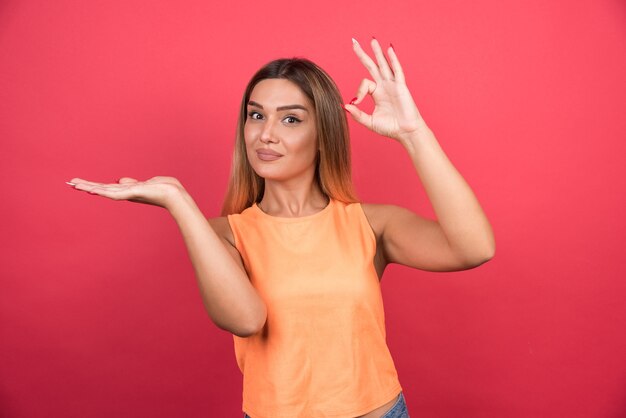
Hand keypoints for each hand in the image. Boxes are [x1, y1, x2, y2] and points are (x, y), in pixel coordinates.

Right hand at [67, 176, 184, 209]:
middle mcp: (126, 193)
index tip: (79, 183)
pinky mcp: (133, 193)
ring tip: (75, 185)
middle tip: (70, 183)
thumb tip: (120, 180)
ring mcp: (129, 194)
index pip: (107, 187)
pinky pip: (115, 193)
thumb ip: (131, 183)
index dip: (93, 185)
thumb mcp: (145, 183)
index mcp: (128, 190)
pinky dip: (103, 191)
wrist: (175, 195)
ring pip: (105, 191)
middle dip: (86, 186)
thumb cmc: (164, 189)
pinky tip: (92, 190)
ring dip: (90, 187)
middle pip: (102, 189)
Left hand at [344, 38, 429, 143]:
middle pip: (372, 66)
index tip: (355, 102)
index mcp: (377, 93)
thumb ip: (357, 114)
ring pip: (383, 64)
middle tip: (354, 42)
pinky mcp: (401, 87)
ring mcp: (393, 85)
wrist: (406, 133)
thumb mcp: (369, 122)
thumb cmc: (390, 128)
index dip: (358, 91)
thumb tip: (344, 106)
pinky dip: (393, 60)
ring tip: (372, 40)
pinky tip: (389, 50)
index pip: (364, 83)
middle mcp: (384, 86)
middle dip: (363, 54)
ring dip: (377, 52)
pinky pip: (397, 71)